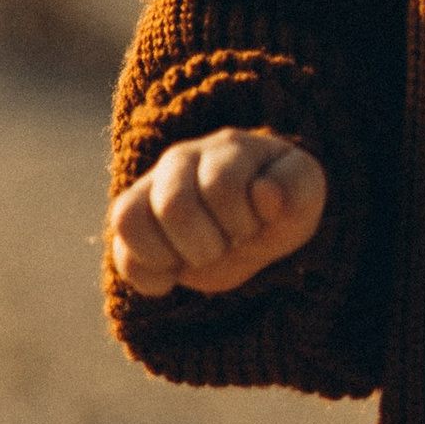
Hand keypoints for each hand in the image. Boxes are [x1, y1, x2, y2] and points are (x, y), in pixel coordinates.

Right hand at [107, 131, 326, 299]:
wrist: (254, 224)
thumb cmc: (279, 208)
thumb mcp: (304, 199)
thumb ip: (296, 189)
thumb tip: (265, 193)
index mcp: (229, 148)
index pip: (221, 186)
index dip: (242, 221)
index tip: (256, 226)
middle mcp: (182, 159)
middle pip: (173, 205)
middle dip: (208, 244)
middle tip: (226, 245)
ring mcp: (151, 187)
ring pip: (129, 219)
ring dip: (172, 256)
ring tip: (197, 258)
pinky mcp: (131, 220)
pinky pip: (119, 250)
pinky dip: (148, 274)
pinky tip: (175, 275)